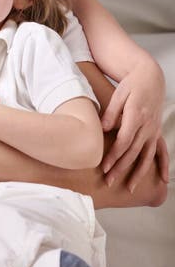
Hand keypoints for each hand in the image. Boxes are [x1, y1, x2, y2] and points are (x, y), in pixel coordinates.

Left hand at [101, 58, 167, 189]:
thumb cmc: (131, 84)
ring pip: (146, 156)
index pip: (124, 141)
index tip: (104, 167)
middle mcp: (147, 126)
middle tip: (109, 182)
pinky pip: (161, 151)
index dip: (114, 156)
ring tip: (130, 189)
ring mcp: (154, 130)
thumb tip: (103, 128)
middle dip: (121, 169)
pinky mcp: (157, 131)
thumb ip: (111, 112)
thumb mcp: (119, 94)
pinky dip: (162, 165)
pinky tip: (162, 179)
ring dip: (138, 173)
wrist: (150, 77)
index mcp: (136, 116)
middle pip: (133, 152)